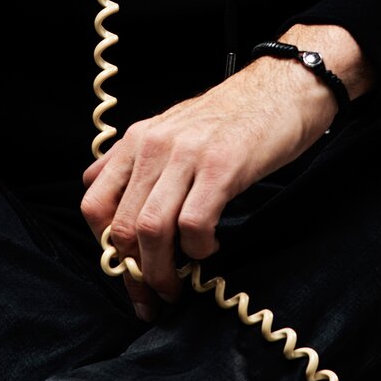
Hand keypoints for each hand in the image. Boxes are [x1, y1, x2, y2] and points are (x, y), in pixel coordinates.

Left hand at [80, 57, 339, 320]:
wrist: (285, 85)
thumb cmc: (233, 116)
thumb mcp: (173, 129)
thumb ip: (137, 161)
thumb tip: (102, 192)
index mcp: (137, 140)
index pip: (94, 204)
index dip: (106, 249)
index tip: (126, 273)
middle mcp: (154, 145)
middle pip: (121, 226)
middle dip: (134, 273)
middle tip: (152, 295)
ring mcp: (187, 155)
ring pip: (151, 230)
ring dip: (162, 271)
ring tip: (179, 284)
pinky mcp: (222, 167)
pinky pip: (193, 224)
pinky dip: (198, 249)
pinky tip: (210, 246)